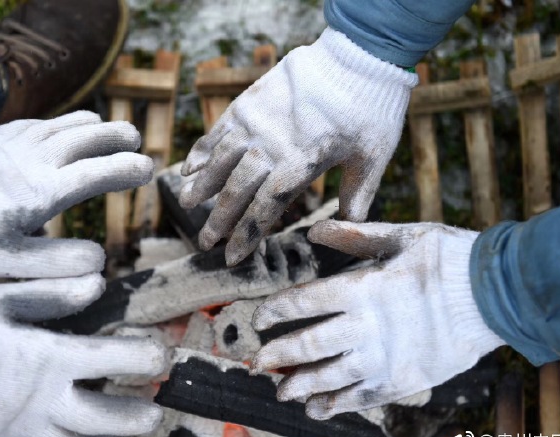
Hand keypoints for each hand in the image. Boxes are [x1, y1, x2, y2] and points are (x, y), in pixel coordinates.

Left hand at [0, 111, 152, 277]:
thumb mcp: (9, 261)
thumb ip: (58, 262)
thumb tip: (99, 262)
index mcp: (41, 192)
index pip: (95, 175)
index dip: (124, 170)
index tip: (147, 169)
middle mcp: (32, 163)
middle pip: (82, 140)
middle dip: (113, 138)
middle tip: (135, 138)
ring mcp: (11, 146)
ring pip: (59, 126)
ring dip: (87, 124)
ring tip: (105, 125)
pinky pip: (33, 123)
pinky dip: (55, 123)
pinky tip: (57, 126)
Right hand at [0, 274, 166, 436]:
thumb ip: (51, 293)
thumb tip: (98, 282)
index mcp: (48, 357)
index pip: (114, 360)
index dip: (146, 358)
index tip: (163, 355)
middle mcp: (43, 400)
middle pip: (103, 417)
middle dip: (134, 416)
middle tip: (154, 411)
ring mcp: (22, 429)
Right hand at [179, 28, 417, 265]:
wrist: (357, 55)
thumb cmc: (370, 110)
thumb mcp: (373, 158)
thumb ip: (357, 197)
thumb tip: (347, 229)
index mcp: (300, 164)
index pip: (265, 209)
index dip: (246, 235)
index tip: (232, 258)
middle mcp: (271, 146)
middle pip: (236, 190)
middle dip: (218, 221)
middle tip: (204, 243)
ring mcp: (255, 122)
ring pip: (220, 161)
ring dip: (201, 185)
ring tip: (187, 204)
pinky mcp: (249, 102)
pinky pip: (218, 130)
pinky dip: (203, 150)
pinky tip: (190, 165)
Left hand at [251, 220, 504, 418]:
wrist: (497, 294)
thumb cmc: (448, 259)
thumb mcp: (401, 236)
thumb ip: (354, 236)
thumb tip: (314, 230)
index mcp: (362, 288)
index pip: (304, 302)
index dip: (276, 312)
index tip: (259, 320)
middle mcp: (367, 326)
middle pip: (309, 345)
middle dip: (278, 355)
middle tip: (257, 362)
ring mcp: (384, 357)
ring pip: (330, 376)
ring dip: (301, 385)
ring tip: (281, 391)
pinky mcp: (403, 379)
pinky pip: (361, 397)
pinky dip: (337, 404)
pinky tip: (318, 409)